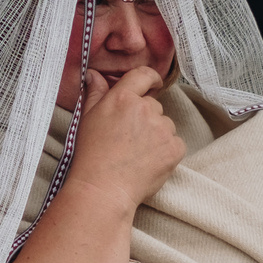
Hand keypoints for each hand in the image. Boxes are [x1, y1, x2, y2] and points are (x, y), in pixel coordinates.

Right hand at [58, 66, 184, 212]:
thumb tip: (94, 74)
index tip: (153, 84)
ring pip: (165, 125)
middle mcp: (145, 108)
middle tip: (129, 138)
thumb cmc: (91, 155)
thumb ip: (94, 93)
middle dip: (145, 117)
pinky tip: (149, 162)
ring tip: (137, 153)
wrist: (104, 188)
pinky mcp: (174, 148)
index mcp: (123, 98)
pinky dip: (166, 151)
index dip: (150, 79)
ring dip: (156, 134)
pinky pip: (175, 143)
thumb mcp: (87, 119)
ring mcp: (162, 128)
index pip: (144, 75)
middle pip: (153, 105)